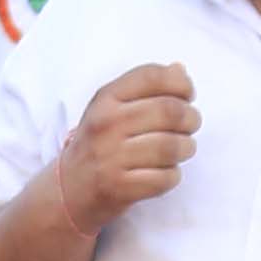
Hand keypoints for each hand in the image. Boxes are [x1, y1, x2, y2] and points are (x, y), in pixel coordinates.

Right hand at [42, 60, 195, 230]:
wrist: (69, 189)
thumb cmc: (99, 144)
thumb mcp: (112, 108)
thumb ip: (145, 88)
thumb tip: (180, 70)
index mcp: (105, 99)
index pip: (152, 77)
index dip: (180, 84)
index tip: (187, 95)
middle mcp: (106, 124)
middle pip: (169, 111)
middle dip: (191, 118)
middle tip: (191, 125)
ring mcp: (110, 157)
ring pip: (171, 146)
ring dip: (186, 148)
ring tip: (182, 149)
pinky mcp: (119, 187)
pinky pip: (165, 178)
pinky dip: (173, 175)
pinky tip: (165, 172)